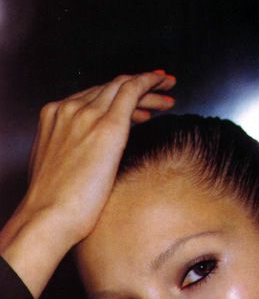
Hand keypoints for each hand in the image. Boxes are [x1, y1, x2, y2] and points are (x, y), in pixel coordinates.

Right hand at [0, 70, 175, 296]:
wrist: (49, 217)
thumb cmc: (56, 205)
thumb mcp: (62, 170)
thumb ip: (76, 155)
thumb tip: (96, 159)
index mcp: (54, 118)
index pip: (92, 97)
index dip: (116, 95)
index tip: (137, 101)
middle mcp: (67, 110)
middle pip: (109, 89)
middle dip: (137, 87)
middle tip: (161, 89)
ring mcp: (85, 115)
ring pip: (123, 88)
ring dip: (149, 87)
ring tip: (168, 93)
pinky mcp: (106, 126)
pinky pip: (131, 91)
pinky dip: (148, 82)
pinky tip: (162, 83)